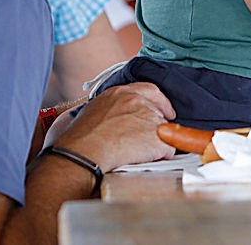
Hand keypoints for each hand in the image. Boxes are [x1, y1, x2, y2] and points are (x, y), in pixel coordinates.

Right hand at [50, 82, 174, 172]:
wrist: (84, 152)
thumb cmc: (82, 137)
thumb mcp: (96, 109)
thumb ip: (114, 108)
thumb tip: (120, 117)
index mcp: (121, 93)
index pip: (151, 90)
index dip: (160, 102)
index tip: (166, 111)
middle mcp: (137, 101)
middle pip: (159, 112)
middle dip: (157, 126)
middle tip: (151, 139)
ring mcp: (149, 118)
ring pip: (164, 131)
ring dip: (156, 142)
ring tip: (137, 152)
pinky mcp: (156, 138)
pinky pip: (168, 149)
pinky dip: (160, 156)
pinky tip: (144, 159)